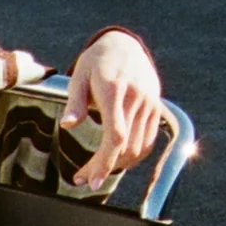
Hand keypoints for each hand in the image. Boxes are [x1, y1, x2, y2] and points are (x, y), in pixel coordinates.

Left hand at [61, 30, 162, 189]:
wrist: (124, 45)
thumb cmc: (96, 62)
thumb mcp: (78, 76)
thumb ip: (75, 102)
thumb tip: (67, 125)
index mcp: (115, 91)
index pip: (115, 136)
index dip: (105, 162)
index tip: (91, 180)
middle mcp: (137, 99)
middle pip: (126, 147)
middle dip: (105, 168)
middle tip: (84, 178)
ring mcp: (150, 104)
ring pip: (139, 148)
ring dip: (119, 165)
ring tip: (96, 170)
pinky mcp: (157, 108)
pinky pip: (148, 141)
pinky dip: (133, 156)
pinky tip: (115, 159)